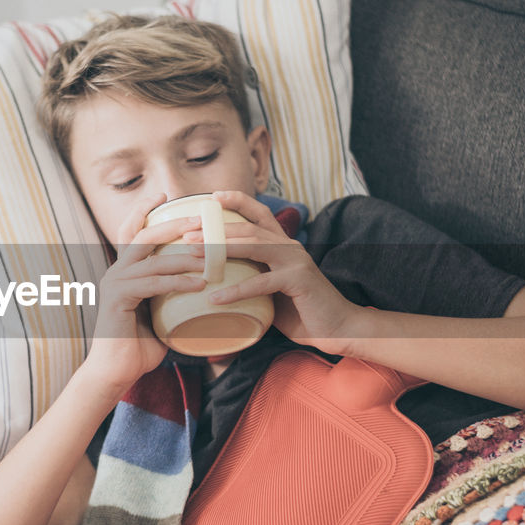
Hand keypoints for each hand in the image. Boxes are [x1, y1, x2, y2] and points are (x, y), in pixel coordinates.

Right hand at [83, 192, 209, 389]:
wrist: (114, 372)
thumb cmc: (138, 348)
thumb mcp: (159, 315)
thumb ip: (171, 299)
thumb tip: (202, 291)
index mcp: (124, 272)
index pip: (133, 232)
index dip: (146, 211)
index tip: (166, 196)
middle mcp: (116, 272)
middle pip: (142, 235)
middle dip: (172, 223)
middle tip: (200, 218)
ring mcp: (115, 283)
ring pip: (152, 258)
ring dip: (184, 255)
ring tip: (211, 256)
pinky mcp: (118, 299)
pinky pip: (153, 284)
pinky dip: (178, 282)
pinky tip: (199, 285)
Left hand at [182, 190, 366, 355]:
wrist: (338, 328)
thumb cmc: (302, 311)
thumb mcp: (273, 291)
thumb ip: (253, 279)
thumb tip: (217, 284)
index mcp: (283, 245)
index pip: (260, 213)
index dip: (238, 201)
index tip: (212, 197)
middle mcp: (289, 247)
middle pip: (249, 226)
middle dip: (216, 227)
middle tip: (187, 233)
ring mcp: (295, 261)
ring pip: (254, 244)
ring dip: (221, 247)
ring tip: (194, 254)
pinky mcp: (298, 280)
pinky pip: (261, 282)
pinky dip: (236, 290)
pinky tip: (215, 298)